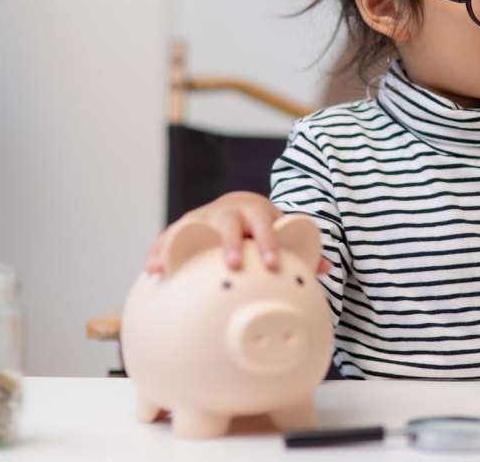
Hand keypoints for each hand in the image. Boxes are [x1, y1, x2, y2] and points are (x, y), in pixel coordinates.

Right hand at [143, 191, 333, 276]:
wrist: (240, 209)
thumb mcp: (282, 234)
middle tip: (233, 265)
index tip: (273, 263)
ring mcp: (202, 217)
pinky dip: (158, 251)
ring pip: (191, 227)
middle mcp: (227, 210)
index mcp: (255, 210)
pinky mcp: (184, 228)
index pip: (264, 222)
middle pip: (229, 222)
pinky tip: (151, 270)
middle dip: (231, 243)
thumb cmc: (263, 229)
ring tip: (168, 267)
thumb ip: (303, 250)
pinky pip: (168, 238)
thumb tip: (328, 267)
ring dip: (181, 246)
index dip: (268, 241)